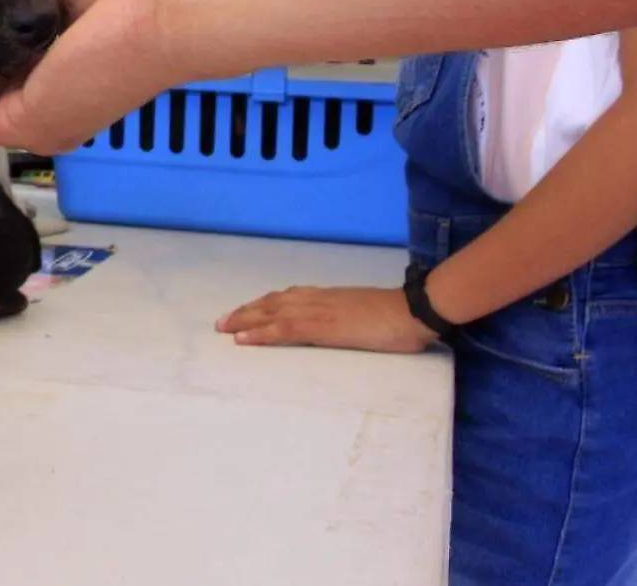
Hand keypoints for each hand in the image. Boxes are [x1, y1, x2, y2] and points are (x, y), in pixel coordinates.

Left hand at [216, 286, 435, 353]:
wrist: (414, 311)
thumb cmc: (399, 318)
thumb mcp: (366, 315)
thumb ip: (349, 318)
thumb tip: (344, 326)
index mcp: (328, 297)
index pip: (288, 298)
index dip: (264, 305)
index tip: (246, 311)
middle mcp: (318, 299)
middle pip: (273, 303)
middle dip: (246, 312)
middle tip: (222, 322)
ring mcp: (318, 311)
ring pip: (271, 313)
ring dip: (245, 320)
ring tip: (224, 328)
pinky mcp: (322, 327)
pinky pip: (284, 330)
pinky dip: (260, 333)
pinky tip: (243, 339)